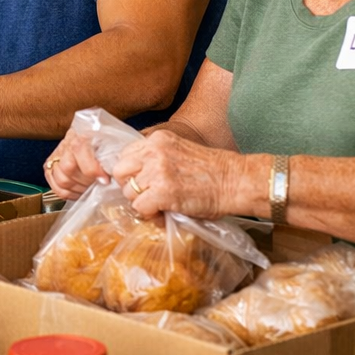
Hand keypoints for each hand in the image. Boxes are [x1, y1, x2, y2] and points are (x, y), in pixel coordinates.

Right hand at [43, 129, 109, 199]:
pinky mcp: (49, 167)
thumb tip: (115, 171)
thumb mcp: (111, 142)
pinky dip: (68, 193)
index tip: (105, 180)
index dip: (92, 168)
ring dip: (78, 189)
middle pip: (68, 168)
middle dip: (86, 181)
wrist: (91, 137)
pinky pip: (55, 186)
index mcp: (80, 134)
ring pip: (62, 179)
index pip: (78, 150)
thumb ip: (111, 154)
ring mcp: (55, 156)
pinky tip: (79, 191)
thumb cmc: (103, 142)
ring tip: (90, 187)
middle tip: (98, 184)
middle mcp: (65, 144)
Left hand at [109, 130, 242, 219]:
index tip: (141, 184)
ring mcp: (157, 171)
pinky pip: (140, 208)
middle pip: (119, 171)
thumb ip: (156, 160)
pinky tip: (164, 214)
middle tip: (146, 196)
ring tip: (159, 207)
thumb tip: (134, 179)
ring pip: (128, 192)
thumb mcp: (180, 153)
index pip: (125, 155)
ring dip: (141, 203)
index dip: (130, 173)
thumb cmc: (212, 172)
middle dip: (129, 187)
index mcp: (158, 139)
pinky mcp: (162, 192)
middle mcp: (153, 151)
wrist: (235, 181)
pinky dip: (150, 215)